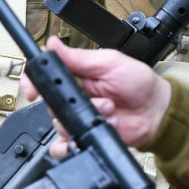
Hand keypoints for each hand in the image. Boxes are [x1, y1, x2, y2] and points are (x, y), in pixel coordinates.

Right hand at [20, 37, 171, 157]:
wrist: (156, 111)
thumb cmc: (138, 83)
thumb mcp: (110, 62)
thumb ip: (79, 57)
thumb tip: (52, 44)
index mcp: (78, 75)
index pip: (47, 77)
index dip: (33, 82)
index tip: (32, 90)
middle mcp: (76, 97)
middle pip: (51, 105)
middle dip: (73, 105)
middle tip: (100, 100)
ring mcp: (80, 118)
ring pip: (60, 125)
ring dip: (85, 120)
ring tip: (108, 113)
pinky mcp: (86, 135)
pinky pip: (65, 145)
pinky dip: (72, 143)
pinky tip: (91, 133)